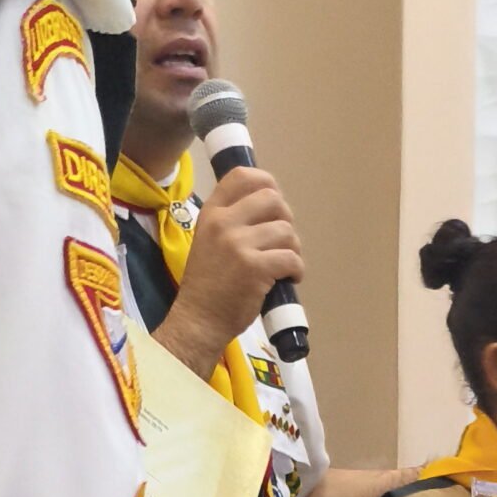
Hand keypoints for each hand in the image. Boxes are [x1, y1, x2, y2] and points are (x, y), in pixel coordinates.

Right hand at [160, 168, 303, 379]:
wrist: (199, 320)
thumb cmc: (207, 284)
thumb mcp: (209, 240)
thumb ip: (231, 221)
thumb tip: (270, 207)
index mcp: (212, 213)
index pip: (242, 176)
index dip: (267, 183)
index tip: (273, 203)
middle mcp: (224, 223)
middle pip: (272, 199)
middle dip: (286, 219)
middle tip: (282, 241)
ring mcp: (239, 245)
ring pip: (286, 231)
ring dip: (293, 249)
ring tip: (283, 265)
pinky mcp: (255, 268)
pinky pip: (291, 258)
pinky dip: (297, 270)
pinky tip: (289, 278)